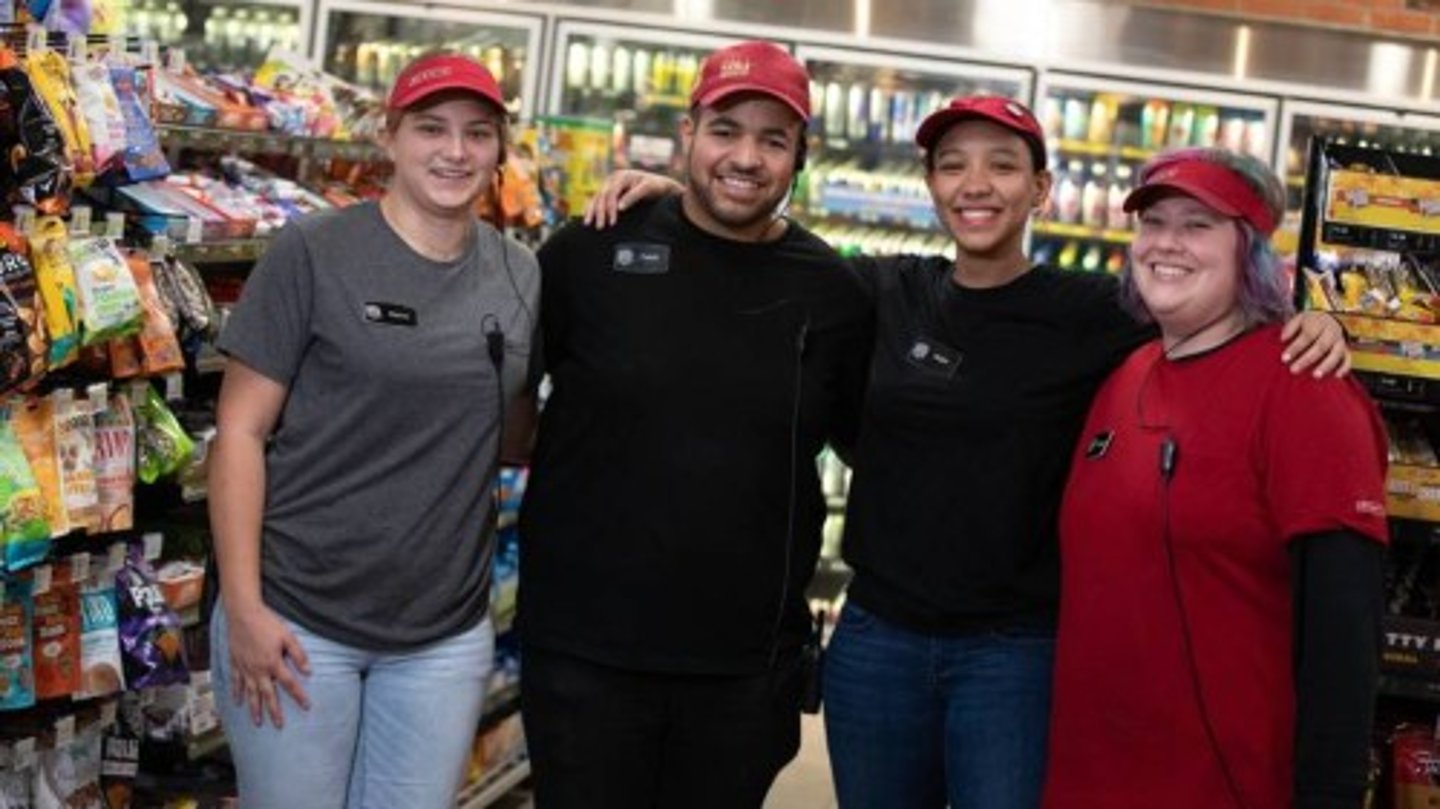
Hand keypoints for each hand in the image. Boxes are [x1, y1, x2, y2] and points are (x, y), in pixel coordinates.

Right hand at [226, 602, 311, 727]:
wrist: (243, 614)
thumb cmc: (268, 623)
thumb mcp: (288, 636)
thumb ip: (298, 654)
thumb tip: (309, 671)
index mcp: (273, 663)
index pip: (289, 684)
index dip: (299, 696)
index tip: (306, 707)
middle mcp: (258, 670)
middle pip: (268, 695)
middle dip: (274, 711)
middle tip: (278, 725)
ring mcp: (245, 668)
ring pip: (250, 693)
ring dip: (254, 709)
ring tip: (257, 722)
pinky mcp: (235, 663)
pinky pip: (235, 682)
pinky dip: (236, 693)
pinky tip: (237, 702)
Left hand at [582, 170, 683, 228]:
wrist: (667, 189)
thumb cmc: (643, 197)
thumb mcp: (624, 201)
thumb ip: (611, 206)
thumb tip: (595, 219)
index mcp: (611, 181)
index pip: (597, 196)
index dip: (591, 210)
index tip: (587, 224)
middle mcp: (619, 176)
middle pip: (603, 195)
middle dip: (600, 212)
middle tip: (600, 227)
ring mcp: (633, 177)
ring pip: (614, 192)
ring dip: (611, 208)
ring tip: (611, 222)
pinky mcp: (647, 182)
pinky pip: (635, 191)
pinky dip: (628, 199)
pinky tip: (622, 208)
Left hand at [1281, 311, 1350, 378]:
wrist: (1329, 319)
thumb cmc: (1309, 323)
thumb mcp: (1298, 320)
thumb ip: (1290, 328)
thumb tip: (1283, 339)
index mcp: (1319, 322)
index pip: (1307, 335)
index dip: (1296, 347)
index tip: (1284, 359)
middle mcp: (1332, 331)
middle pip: (1321, 346)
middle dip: (1307, 359)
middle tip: (1294, 370)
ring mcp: (1340, 341)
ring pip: (1336, 354)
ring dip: (1326, 365)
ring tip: (1315, 376)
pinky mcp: (1346, 350)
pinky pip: (1348, 359)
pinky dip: (1344, 368)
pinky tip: (1336, 377)